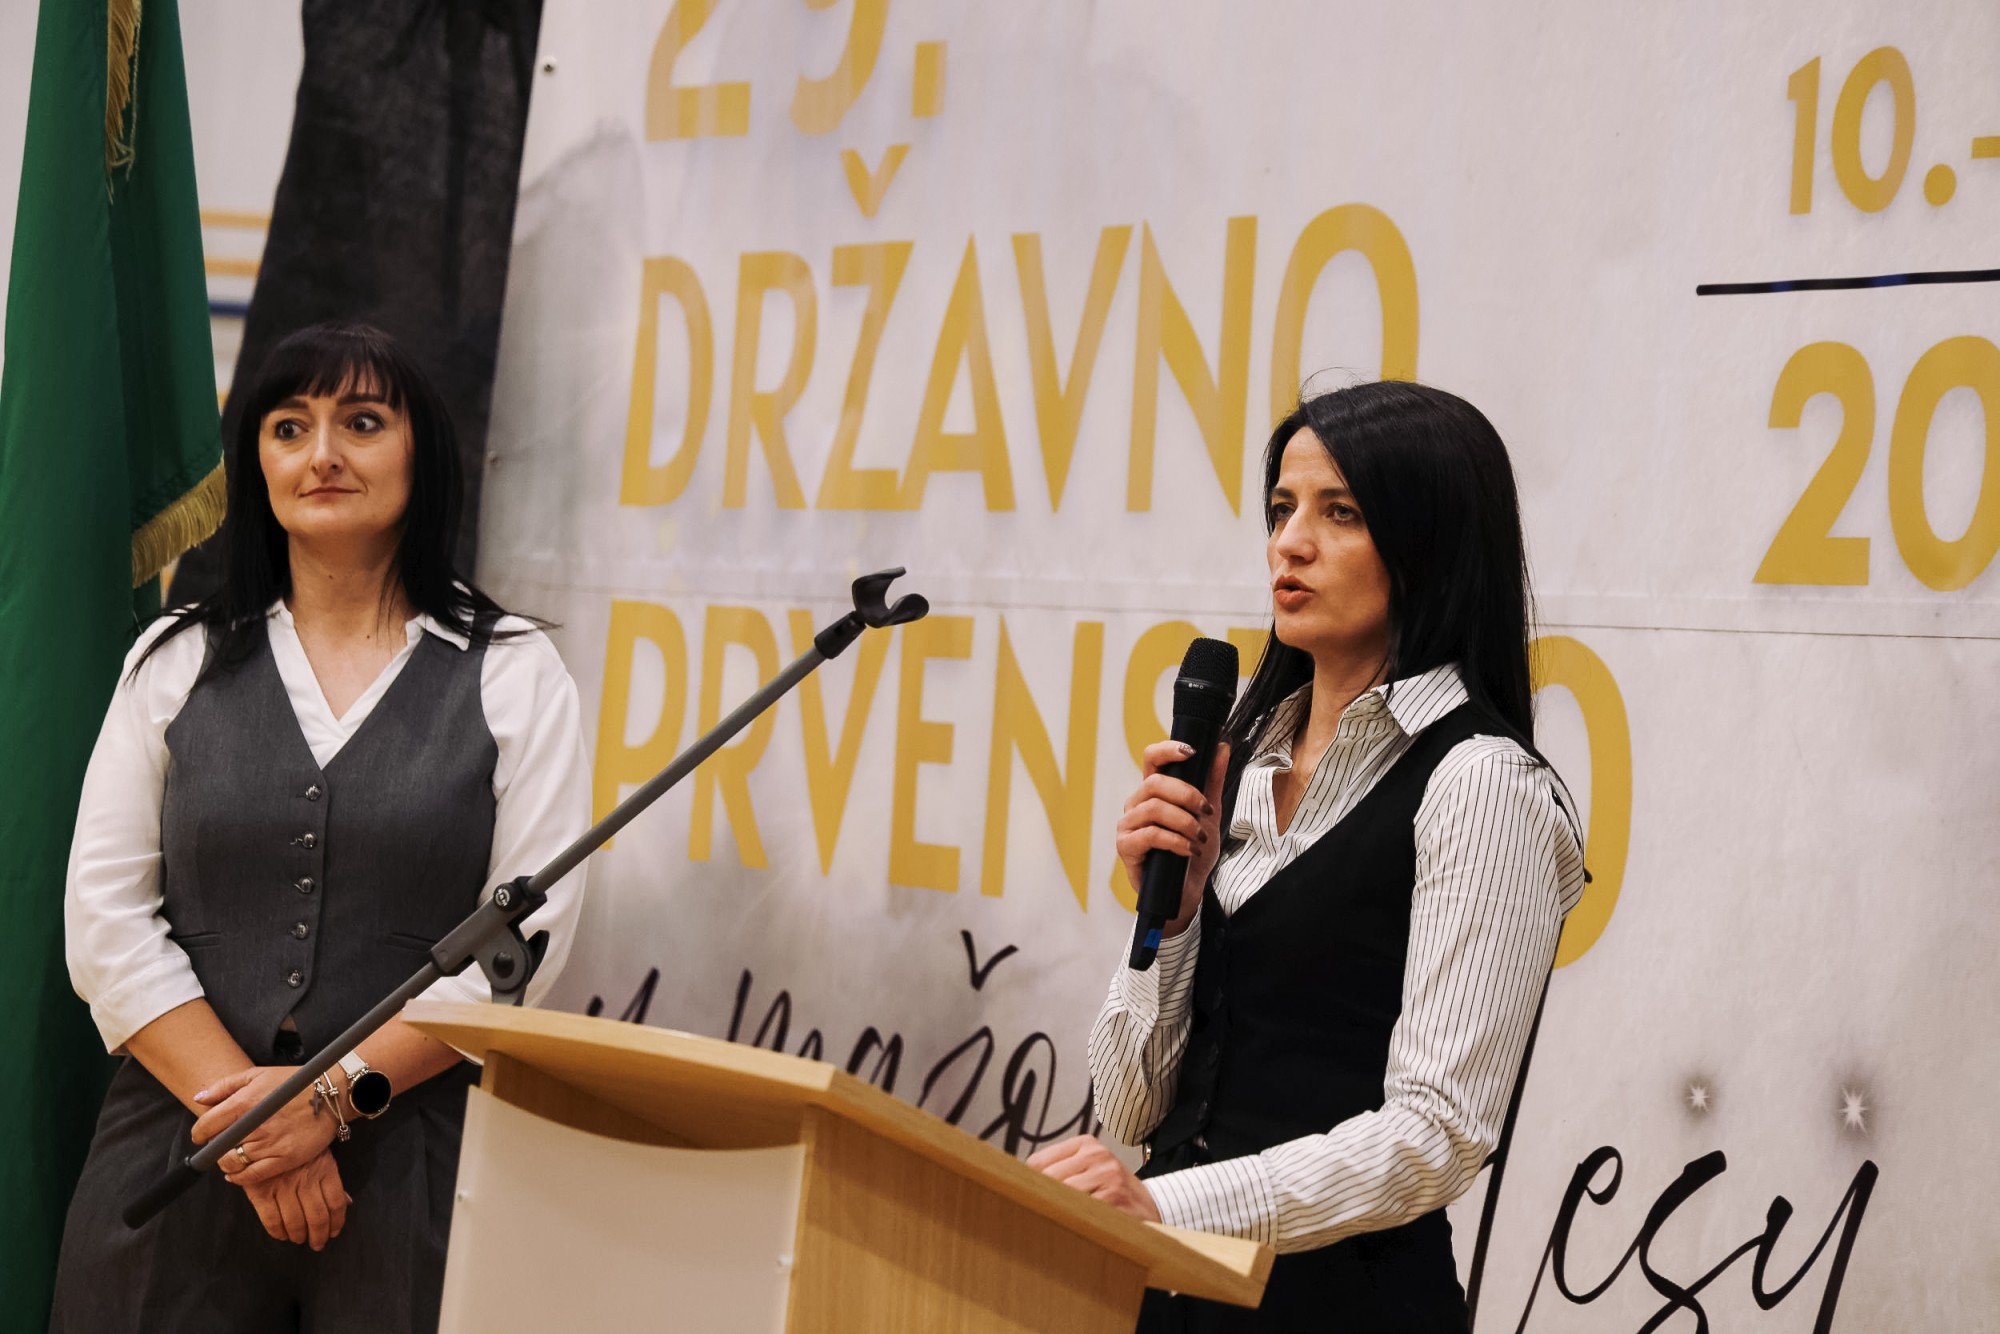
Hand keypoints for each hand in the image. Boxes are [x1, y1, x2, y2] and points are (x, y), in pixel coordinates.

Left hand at [193, 1065, 337, 1183]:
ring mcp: (269, 1143)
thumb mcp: (258, 1074)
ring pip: (232, 1163)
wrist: (332, 1095)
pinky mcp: (284, 1158)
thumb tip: (199, 1098)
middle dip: (214, 1147)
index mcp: (245, 1102)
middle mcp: (254, 1125)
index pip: (206, 1125)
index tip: (202, 1135)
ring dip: (226, 1162)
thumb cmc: (294, 1084)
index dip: (199, 1133)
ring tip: (231, 1157)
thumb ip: (225, 1085)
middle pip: (217, 1147)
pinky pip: (252, 1176)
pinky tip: (238, 1173)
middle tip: (220, 1145)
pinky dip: (240, 1178)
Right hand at [239, 1150, 349, 1249]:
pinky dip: (277, 1231)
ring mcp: (282, 1186)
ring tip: (299, 1238)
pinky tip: (282, 1234)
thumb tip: (347, 1203)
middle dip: (319, 1235)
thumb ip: (331, 1179)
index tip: (333, 1232)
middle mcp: (305, 1180)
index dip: (337, 1222)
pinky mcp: (260, 1191)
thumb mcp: (320, 1154)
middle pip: (318, 1217)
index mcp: (324, 1169)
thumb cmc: (297, 1144)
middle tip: (317, 1243)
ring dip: (299, 1235)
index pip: (336, 1203)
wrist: (263, 1128)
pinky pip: (271, 1219)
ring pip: (295, 1221)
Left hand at [1028, 1135, 1160, 1222]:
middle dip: (1041, 1199)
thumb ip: (1060, 1170)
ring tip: (1060, 1220)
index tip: (1027, 1197)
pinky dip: (1074, 1221)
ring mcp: (1107, 1175)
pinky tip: (1079, 1226)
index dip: (1029, 1184)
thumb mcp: (1090, 1169)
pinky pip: (1080, 1211)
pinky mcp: (1114, 1198)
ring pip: (1061, 1196)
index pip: (1037, 1162)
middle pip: (1047, 1180)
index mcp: (1086, 1144)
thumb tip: (1017, 1183)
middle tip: (1037, 1214)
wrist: (1152, 1208)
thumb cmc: (1112, 1190)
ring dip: (1057, 1211)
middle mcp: (1097, 1155)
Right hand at [1115, 740, 1230, 937]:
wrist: (1188, 891)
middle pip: (1154, 783)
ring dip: (1184, 822)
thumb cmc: (1193, 852)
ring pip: (1153, 808)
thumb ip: (1212, 781)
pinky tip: (1189, 850)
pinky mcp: (1126, 847)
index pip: (1151, 759)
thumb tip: (1222, 747)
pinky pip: (1150, 835)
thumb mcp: (1209, 815)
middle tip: (1206, 811)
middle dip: (1186, 794)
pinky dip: (1175, 841)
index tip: (1191, 752)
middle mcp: (1137, 804)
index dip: (1167, 750)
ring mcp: (1128, 825)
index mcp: (1153, 792)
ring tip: (1199, 838)